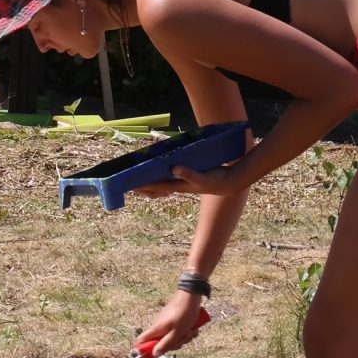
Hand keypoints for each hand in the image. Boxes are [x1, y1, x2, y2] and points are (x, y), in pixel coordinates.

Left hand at [133, 160, 249, 199]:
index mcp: (179, 187)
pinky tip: (157, 171)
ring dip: (150, 182)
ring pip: (161, 184)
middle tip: (127, 184)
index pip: (157, 187)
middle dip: (142, 187)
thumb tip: (174, 168)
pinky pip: (169, 178)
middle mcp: (178, 186)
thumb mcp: (202, 177)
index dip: (143, 186)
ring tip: (137, 179)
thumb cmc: (216, 181)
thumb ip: (189, 173)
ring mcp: (182, 182)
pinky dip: (161, 176)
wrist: (229, 183)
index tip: (130, 185)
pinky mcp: (187, 178)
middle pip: (155, 189)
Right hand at [135, 291, 208, 357]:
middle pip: (161, 343)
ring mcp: (165, 323)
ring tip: (190, 330)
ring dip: (183, 337)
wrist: (191, 296)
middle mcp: (159, 326)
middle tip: (183, 339)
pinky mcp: (172, 320)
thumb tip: (154, 354)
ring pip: (172, 337)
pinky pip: (177, 331)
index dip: (143, 351)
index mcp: (156, 329)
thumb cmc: (184, 313)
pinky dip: (185, 331)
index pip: (141, 341)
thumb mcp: (176, 333)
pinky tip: (192, 327)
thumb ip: (165, 344)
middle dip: (174, 344)